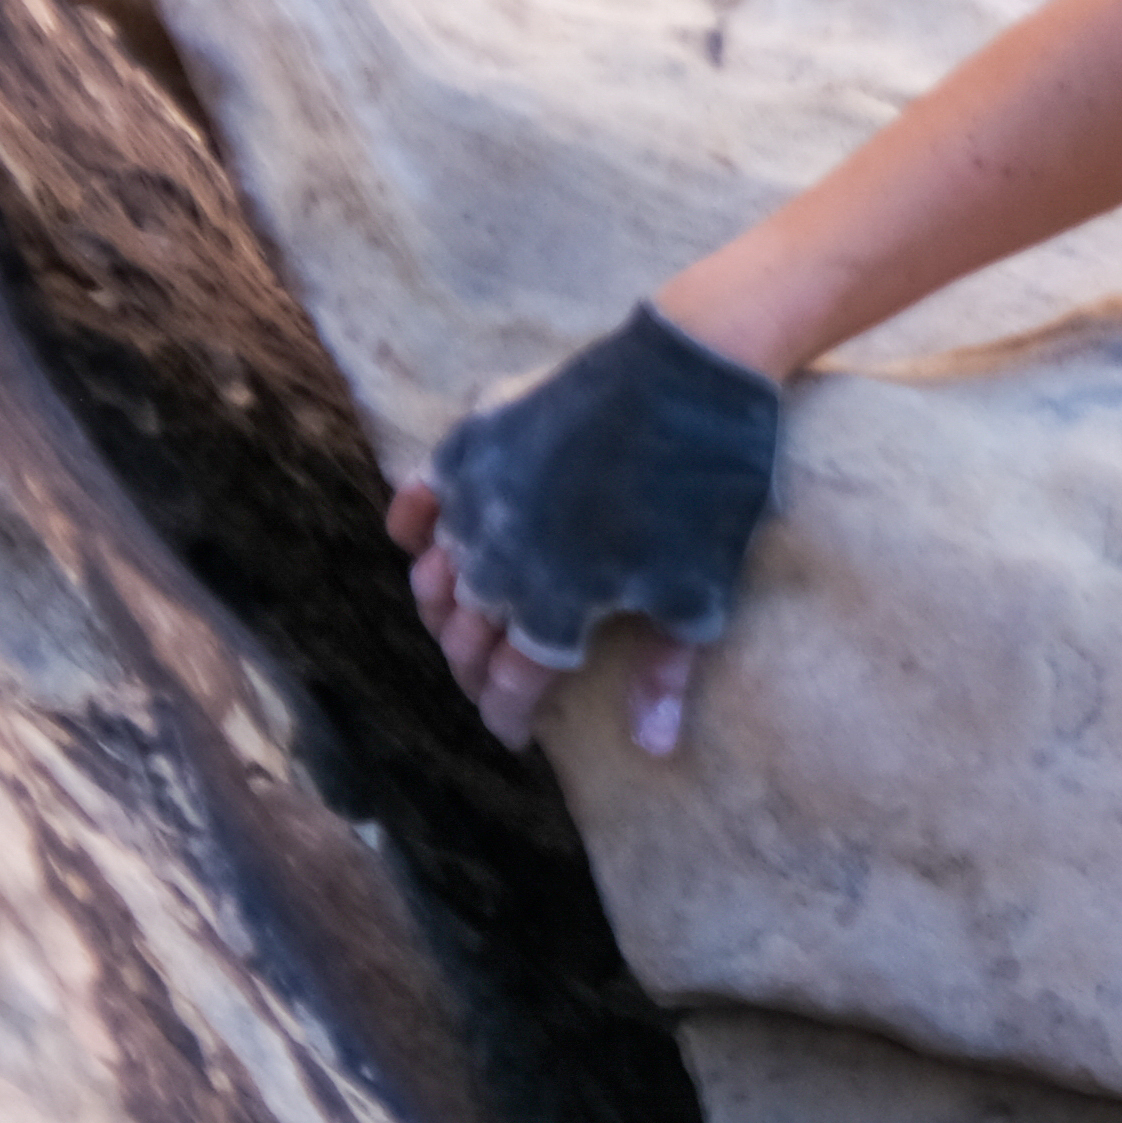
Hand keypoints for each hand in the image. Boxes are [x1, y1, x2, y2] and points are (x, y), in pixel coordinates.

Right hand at [393, 304, 781, 756]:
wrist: (692, 372)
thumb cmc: (709, 491)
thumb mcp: (700, 594)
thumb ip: (666, 675)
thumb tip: (653, 750)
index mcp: (553, 607)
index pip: (510, 685)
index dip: (508, 715)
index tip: (514, 734)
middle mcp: (498, 561)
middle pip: (466, 637)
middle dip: (474, 670)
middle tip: (490, 682)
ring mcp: (476, 499)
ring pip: (434, 576)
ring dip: (443, 611)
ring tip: (458, 628)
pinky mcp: (472, 441)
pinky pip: (418, 497)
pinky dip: (412, 527)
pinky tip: (418, 546)